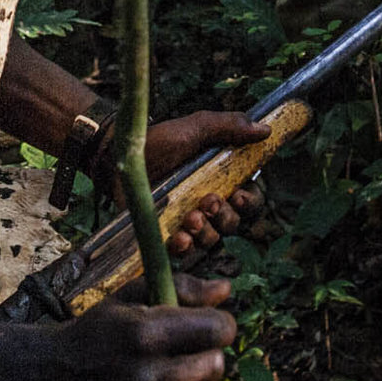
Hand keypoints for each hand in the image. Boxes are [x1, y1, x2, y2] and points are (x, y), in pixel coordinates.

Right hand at [34, 275, 235, 380]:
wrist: (47, 378)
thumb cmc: (94, 332)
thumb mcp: (129, 298)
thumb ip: (180, 288)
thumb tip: (225, 289)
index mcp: (144, 333)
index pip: (218, 330)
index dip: (220, 325)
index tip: (209, 326)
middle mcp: (146, 375)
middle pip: (216, 364)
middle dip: (208, 354)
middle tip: (188, 353)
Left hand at [145, 111, 268, 254]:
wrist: (117, 157)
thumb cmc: (157, 141)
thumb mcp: (194, 128)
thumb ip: (229, 126)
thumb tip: (264, 129)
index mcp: (220, 179)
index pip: (249, 199)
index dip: (249, 202)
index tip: (238, 195)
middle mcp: (207, 204)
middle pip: (233, 224)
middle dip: (225, 217)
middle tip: (207, 202)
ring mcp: (186, 222)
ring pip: (212, 241)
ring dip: (206, 233)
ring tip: (190, 218)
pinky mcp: (166, 237)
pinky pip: (185, 254)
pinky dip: (186, 248)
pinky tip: (179, 238)